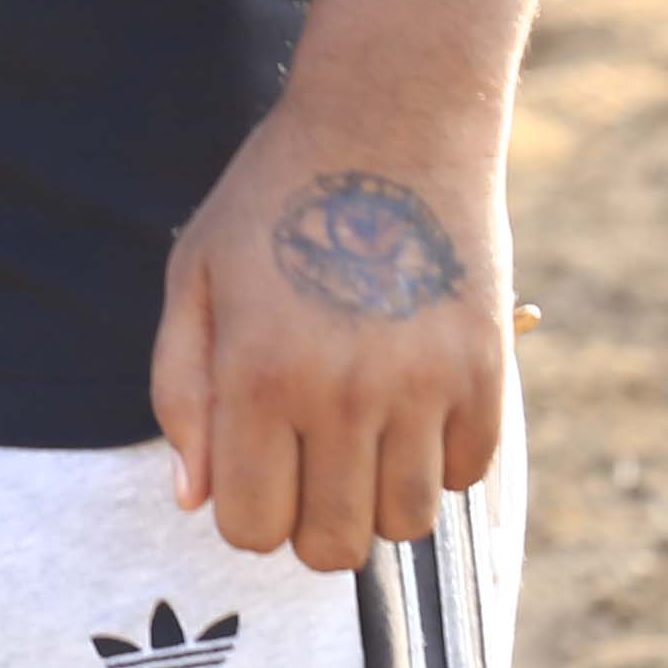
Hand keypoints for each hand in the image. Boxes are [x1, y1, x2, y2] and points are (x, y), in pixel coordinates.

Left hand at [148, 117, 509, 571]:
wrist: (389, 120)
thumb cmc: (274, 198)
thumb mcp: (194, 277)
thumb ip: (181, 393)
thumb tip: (195, 499)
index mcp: (259, 375)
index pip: (253, 529)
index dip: (249, 513)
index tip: (257, 470)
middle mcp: (343, 394)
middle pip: (334, 548)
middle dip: (312, 522)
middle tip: (310, 461)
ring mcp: (423, 387)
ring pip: (405, 524)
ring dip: (378, 495)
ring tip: (361, 428)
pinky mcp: (486, 373)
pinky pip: (466, 473)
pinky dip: (439, 457)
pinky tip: (412, 398)